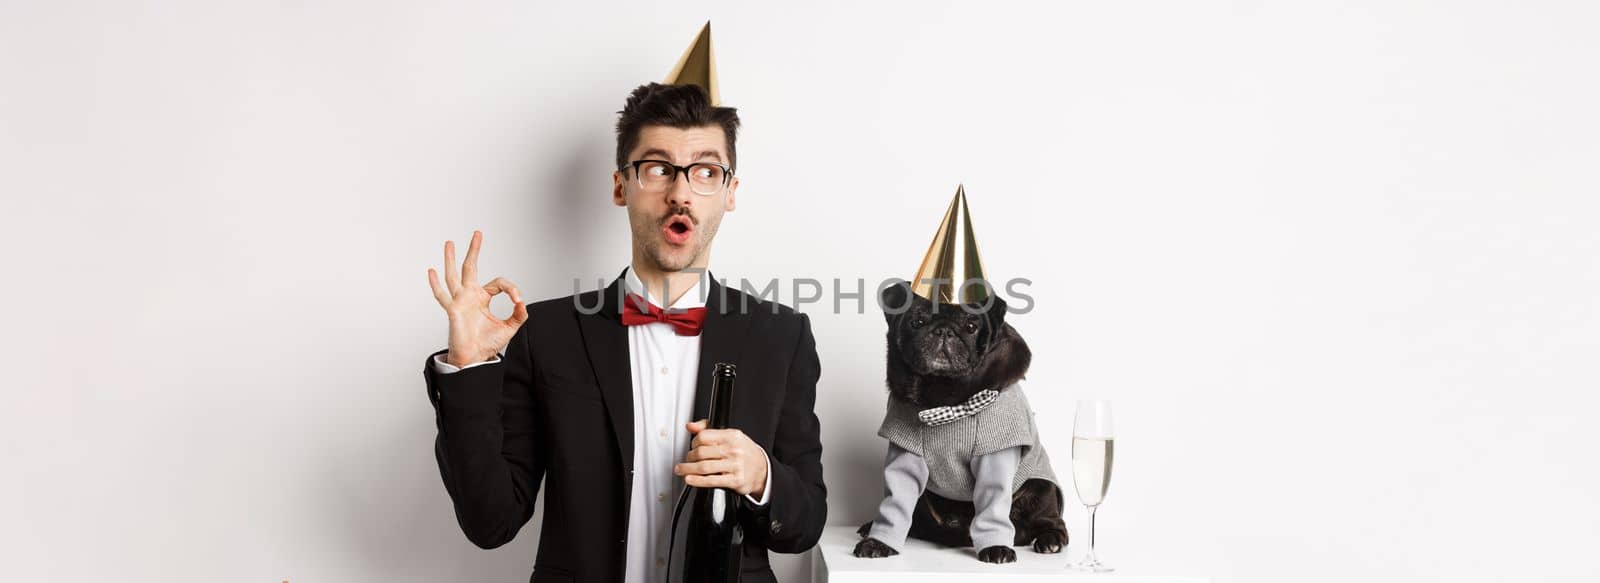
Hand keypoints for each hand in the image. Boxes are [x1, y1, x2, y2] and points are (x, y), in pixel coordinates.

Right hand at [427, 230, 527, 366]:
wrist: (475, 358)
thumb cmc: (487, 344)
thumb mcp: (509, 328)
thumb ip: (518, 315)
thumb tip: (522, 303)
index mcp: (483, 298)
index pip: (498, 283)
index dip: (511, 289)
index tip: (518, 300)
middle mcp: (470, 296)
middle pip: (470, 268)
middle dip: (474, 250)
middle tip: (477, 234)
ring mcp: (460, 301)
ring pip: (454, 276)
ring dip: (451, 259)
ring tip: (450, 242)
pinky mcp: (453, 310)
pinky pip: (442, 296)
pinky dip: (436, 284)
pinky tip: (431, 271)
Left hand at [673, 419, 768, 496]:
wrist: (762, 470)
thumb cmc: (743, 452)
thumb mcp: (730, 436)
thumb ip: (708, 429)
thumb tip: (690, 426)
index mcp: (732, 435)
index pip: (704, 436)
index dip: (693, 442)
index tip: (692, 447)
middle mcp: (734, 449)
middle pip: (701, 452)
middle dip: (689, 457)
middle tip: (686, 461)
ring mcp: (735, 465)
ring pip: (703, 467)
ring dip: (688, 469)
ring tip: (681, 470)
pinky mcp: (735, 480)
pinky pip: (711, 480)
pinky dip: (697, 481)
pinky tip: (689, 479)